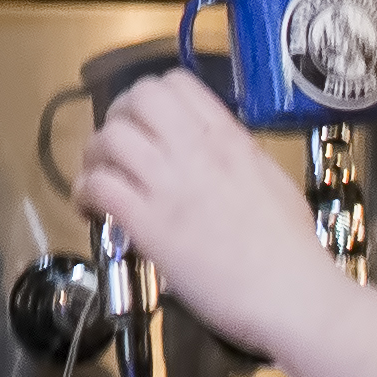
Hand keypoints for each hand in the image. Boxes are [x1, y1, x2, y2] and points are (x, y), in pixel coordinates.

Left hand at [80, 74, 352, 365]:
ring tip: (99, 181)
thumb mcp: (271, 180)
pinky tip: (92, 210)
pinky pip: (100, 187)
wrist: (291, 292)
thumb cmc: (291, 249)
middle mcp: (196, 151)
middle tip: (115, 149)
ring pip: (109, 138)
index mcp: (227, 138)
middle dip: (116, 118)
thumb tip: (222, 154)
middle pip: (136, 99)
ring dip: (95, 158)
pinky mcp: (150, 224)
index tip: (143, 123)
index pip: (175, 83)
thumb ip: (240, 158)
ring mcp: (170, 185)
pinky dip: (86, 194)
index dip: (148, 99)